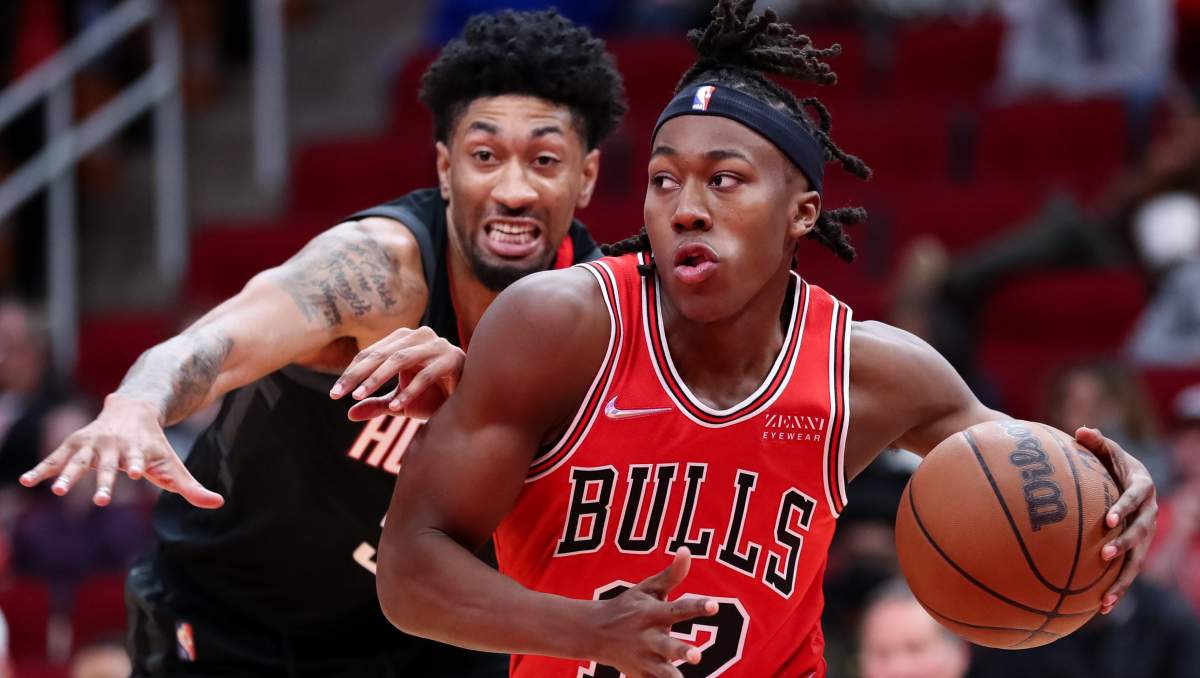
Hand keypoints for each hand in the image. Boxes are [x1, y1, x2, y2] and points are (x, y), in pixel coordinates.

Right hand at [19, 394, 223, 508]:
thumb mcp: (173, 465)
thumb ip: (191, 487)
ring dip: (67, 475)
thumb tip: (218, 503)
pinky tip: (25, 481)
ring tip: (57, 491)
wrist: (135, 408)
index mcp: (138, 450)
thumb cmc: (155, 446)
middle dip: (103, 481)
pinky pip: (55, 458)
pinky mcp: (76, 444)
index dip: (136, 463)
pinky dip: (41, 469)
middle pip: (107, 465)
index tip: (134, 472)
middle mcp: (113, 446)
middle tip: (98, 500)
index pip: (138, 459)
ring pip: (78, 461)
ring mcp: (93, 444)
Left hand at [330, 327, 463, 421]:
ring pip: (400, 359)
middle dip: (357, 375)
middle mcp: (420, 336)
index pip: (371, 353)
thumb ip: (377, 404)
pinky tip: (396, 408)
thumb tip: (349, 414)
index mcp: (405, 340)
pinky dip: (410, 391)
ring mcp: (438, 346)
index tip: (334, 394)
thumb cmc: (434, 397)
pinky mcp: (454, 359)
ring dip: (377, 378)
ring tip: (360, 396)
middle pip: (381, 354)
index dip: (350, 373)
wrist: (470, 401)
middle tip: (339, 394)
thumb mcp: (400, 402)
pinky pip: (426, 374)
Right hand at [591, 548, 716, 677]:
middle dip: (681, 651)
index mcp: (652, 614)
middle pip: (668, 646)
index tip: (715, 605)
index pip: (678, 609)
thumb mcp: (647, 588)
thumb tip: (688, 550)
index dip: (697, 607)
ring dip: (672, 676)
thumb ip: (671, 575)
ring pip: (662, 672)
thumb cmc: (628, 606)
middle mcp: (649, 637)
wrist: (594, 632)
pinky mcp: (641, 675)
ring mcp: (644, 659)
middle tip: (696, 656)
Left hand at [1075, 427, 1156, 614]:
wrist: (1127, 478)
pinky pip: (1129, 571)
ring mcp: (1145, 534)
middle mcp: (1149, 513)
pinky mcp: (1137, 550)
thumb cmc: (1110, 461)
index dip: (1124, 509)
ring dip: (1123, 579)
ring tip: (1106, 598)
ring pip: (1138, 560)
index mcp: (1142, 486)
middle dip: (1124, 545)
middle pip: (1141, 532)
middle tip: (1103, 555)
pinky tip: (1101, 607)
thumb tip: (1081, 430)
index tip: (1108, 520)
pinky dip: (1118, 589)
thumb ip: (1095, 441)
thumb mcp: (1105, 449)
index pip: (1135, 498)